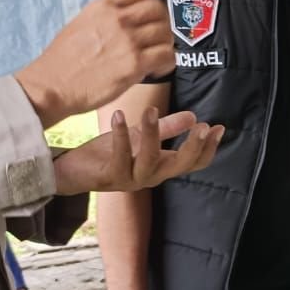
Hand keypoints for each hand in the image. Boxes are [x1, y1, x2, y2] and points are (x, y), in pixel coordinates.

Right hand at [16, 0, 175, 125]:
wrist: (52, 85)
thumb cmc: (62, 60)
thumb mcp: (80, 24)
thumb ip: (104, 18)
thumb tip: (125, 19)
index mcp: (102, 6)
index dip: (151, 3)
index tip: (150, 17)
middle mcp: (118, 18)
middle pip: (158, 10)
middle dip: (162, 24)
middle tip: (158, 39)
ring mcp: (128, 40)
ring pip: (165, 34)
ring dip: (164, 45)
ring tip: (156, 57)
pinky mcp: (135, 63)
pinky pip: (167, 56)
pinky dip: (166, 62)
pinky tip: (155, 70)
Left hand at [53, 108, 223, 194]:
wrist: (71, 172)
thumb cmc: (106, 155)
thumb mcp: (140, 137)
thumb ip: (167, 128)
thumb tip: (193, 116)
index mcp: (160, 167)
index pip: (193, 163)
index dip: (208, 148)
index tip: (219, 127)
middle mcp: (150, 176)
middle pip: (179, 166)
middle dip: (193, 147)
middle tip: (202, 126)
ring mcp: (130, 178)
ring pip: (149, 160)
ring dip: (153, 135)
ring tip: (151, 111)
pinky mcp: (108, 177)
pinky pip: (119, 156)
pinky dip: (120, 135)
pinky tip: (120, 115)